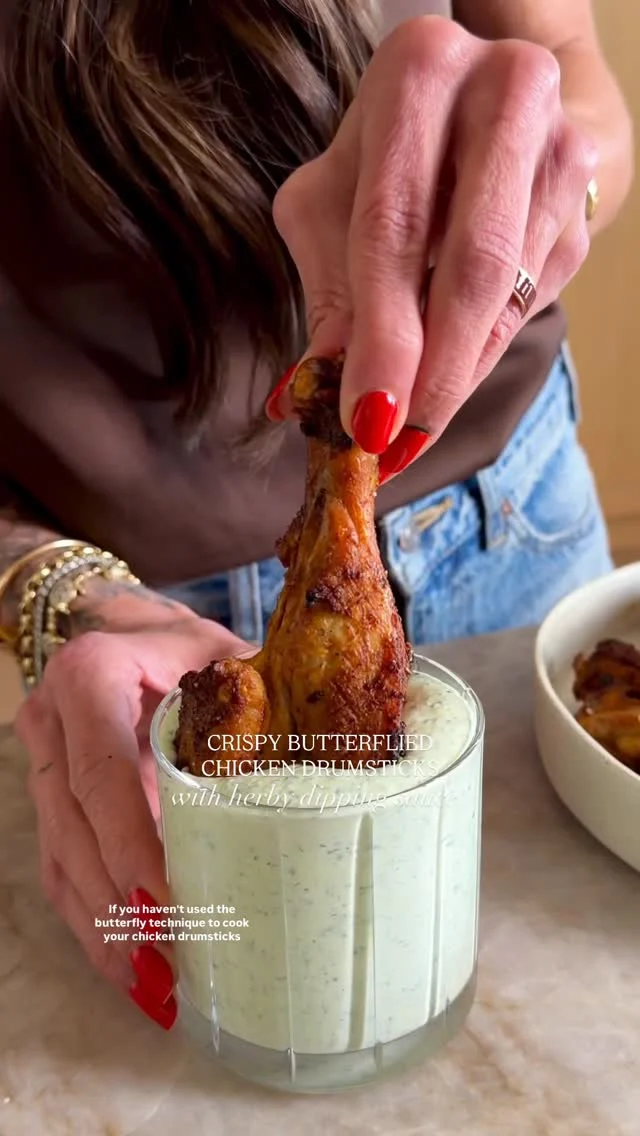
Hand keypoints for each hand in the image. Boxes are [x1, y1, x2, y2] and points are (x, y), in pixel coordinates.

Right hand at [14, 581, 249, 1027]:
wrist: (131, 635)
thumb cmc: (190, 647)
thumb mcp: (226, 654)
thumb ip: (263, 697)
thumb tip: (350, 749)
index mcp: (92, 675)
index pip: (102, 771)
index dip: (129, 840)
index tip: (167, 901)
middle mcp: (53, 721)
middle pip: (74, 828)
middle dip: (118, 904)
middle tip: (169, 962)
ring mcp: (42, 763)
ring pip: (60, 858)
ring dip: (104, 927)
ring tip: (152, 985)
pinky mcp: (49, 799)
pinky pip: (61, 867)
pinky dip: (94, 919)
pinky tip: (129, 962)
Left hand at [268, 16, 596, 480]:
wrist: (477, 109)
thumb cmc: (387, 156)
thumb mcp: (333, 204)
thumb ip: (329, 291)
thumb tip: (308, 394)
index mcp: (421, 72)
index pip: (395, 226)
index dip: (382, 335)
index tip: (364, 421)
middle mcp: (505, 92)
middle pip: (471, 265)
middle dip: (432, 373)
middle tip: (396, 444)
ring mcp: (557, 147)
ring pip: (508, 295)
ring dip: (456, 375)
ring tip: (410, 426)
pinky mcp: (581, 202)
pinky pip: (530, 302)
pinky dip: (481, 353)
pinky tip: (446, 376)